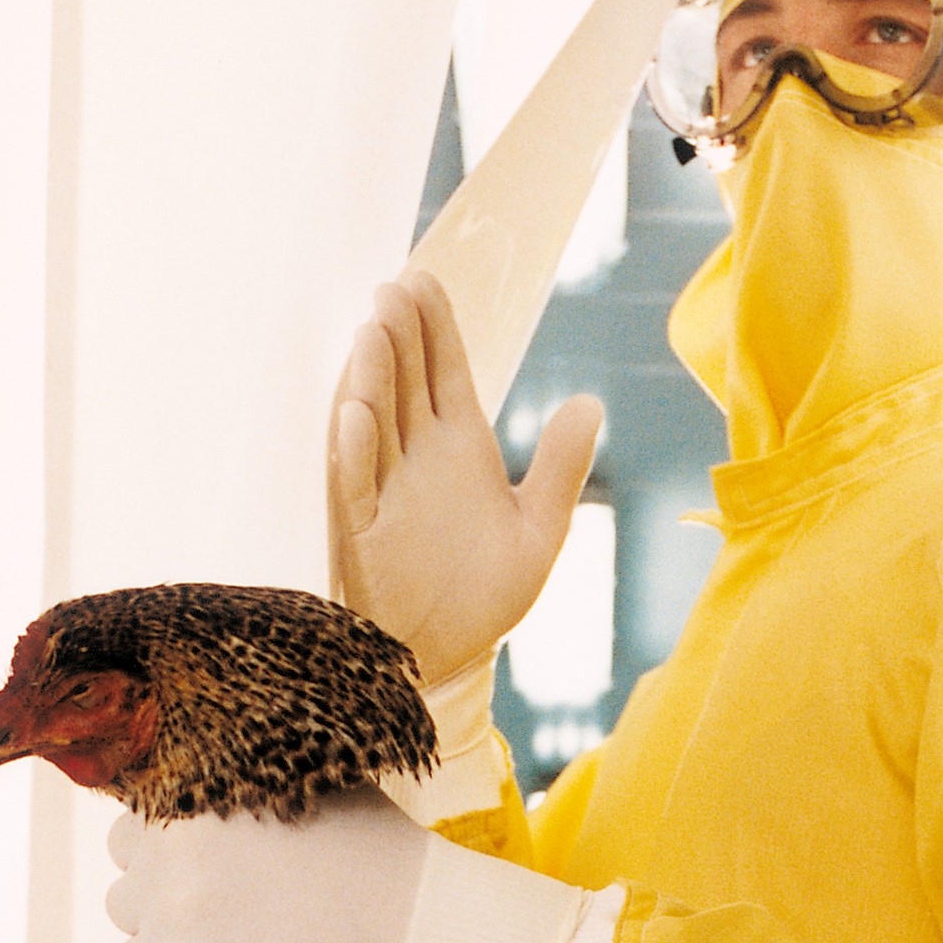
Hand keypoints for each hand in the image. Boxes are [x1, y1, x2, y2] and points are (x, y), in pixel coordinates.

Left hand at [108, 799, 433, 942]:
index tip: (216, 868)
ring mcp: (171, 907)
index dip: (177, 844)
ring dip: (165, 928)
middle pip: (127, 865)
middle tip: (226, 907)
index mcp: (202, 789)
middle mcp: (173, 841)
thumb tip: (191, 791)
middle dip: (165, 882)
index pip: (142, 816)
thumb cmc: (377, 859)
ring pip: (128, 917)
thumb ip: (239, 787)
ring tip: (233, 941)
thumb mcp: (307, 786)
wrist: (419, 939)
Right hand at [327, 273, 604, 689]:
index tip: (425, 282)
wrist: (446, 660)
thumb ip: (560, 469)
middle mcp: (417, 460)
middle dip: (401, 338)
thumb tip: (589, 402)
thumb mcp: (538, 532)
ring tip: (375, 332)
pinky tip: (359, 415)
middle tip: (395, 289)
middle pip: (406, 385)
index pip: (445, 374)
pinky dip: (355, 452)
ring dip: (374, 380)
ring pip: (375, 424)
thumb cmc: (484, 598)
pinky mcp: (360, 533)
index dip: (436, 330)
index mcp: (460, 450)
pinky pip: (353, 486)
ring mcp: (384, 492)